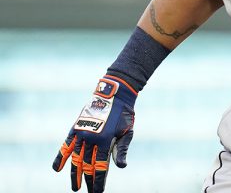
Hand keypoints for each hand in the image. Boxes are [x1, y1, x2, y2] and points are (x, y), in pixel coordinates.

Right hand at [52, 76, 136, 192]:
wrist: (114, 94)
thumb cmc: (124, 115)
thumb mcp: (128, 132)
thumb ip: (121, 149)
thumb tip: (121, 167)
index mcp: (106, 140)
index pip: (100, 167)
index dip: (98, 181)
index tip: (98, 192)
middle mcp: (91, 138)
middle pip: (87, 165)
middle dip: (88, 180)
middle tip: (88, 192)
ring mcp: (81, 133)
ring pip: (76, 159)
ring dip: (74, 174)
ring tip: (75, 187)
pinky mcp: (75, 128)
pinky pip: (65, 145)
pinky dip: (60, 157)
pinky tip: (56, 169)